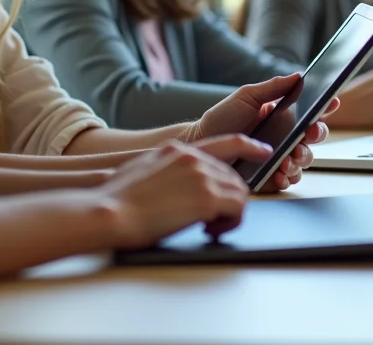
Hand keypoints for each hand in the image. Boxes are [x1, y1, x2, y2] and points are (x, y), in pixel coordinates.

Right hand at [97, 140, 257, 248]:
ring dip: (229, 213)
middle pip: (233, 176)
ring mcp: (201, 176)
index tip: (263, 151)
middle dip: (228, 199)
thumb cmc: (116, 200)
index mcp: (177, 149)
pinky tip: (210, 230)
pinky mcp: (207, 198)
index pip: (224, 142)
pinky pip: (238, 209)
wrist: (109, 212)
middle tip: (212, 220)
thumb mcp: (140, 170)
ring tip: (207, 227)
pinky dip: (230, 223)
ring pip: (239, 192)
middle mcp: (193, 157)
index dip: (249, 146)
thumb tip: (173, 183)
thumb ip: (163, 169)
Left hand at [187, 74, 332, 191]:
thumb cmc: (222, 118)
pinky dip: (289, 177)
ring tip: (289, 158)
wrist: (202, 145)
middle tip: (307, 134)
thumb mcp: (246, 97)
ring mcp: (280, 157)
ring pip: (305, 160)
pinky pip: (289, 179)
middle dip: (316, 135)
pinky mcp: (271, 175)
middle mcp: (286, 137)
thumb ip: (272, 87)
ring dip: (302, 158)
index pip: (312, 112)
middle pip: (314, 137)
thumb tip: (298, 75)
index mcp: (284, 116)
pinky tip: (281, 173)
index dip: (325, 107)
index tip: (331, 102)